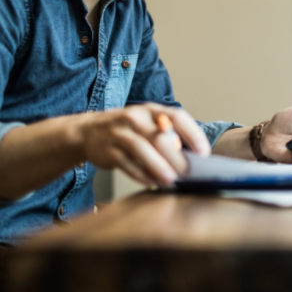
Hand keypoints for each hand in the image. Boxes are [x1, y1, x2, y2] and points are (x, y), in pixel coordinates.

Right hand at [77, 103, 209, 185]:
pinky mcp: (108, 150)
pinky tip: (151, 182)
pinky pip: (126, 163)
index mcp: (151, 110)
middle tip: (188, 173)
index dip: (193, 134)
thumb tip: (192, 159)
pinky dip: (140, 174)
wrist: (88, 132)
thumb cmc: (128, 130)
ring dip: (158, 166)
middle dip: (176, 157)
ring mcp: (120, 133)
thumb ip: (167, 136)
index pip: (177, 117)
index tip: (203, 152)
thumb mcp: (147, 124)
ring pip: (142, 149)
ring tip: (171, 180)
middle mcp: (136, 118)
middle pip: (159, 137)